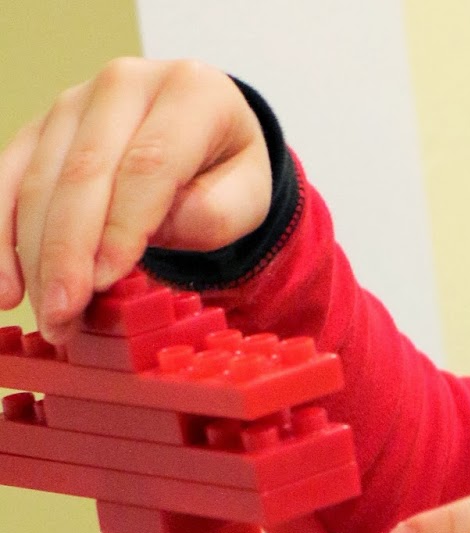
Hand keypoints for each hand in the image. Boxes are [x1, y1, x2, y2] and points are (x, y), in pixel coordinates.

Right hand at [0, 59, 271, 343]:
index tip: (103, 281)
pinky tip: (6, 285)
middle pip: (84, 172)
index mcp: (188, 92)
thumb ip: (219, 212)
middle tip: (63, 314)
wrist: (202, 133)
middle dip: (67, 252)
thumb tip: (162, 226)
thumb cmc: (225, 169)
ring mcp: (74, 102)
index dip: (121, 227)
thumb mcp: (251, 194)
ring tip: (46, 316)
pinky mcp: (42, 129)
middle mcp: (124, 84)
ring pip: (41, 179)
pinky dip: (2, 235)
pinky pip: (9, 179)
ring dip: (34, 256)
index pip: (147, 164)